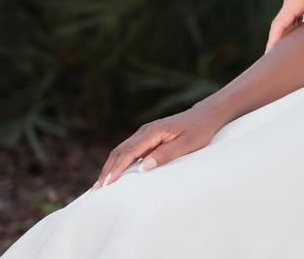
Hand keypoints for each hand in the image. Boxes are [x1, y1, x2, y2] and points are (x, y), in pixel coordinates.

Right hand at [94, 105, 224, 187]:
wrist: (206, 115)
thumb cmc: (199, 130)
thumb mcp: (188, 144)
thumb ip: (166, 154)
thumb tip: (143, 168)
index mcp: (152, 132)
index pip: (128, 152)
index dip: (116, 169)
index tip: (106, 184)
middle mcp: (145, 131)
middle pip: (120, 151)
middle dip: (107, 170)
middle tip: (97, 189)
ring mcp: (145, 133)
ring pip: (122, 150)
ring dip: (111, 166)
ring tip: (101, 184)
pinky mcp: (148, 137)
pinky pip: (129, 150)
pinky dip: (119, 162)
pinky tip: (116, 173)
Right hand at [265, 0, 303, 51]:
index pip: (279, 24)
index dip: (273, 40)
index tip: (269, 55)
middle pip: (280, 23)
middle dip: (276, 40)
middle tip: (273, 60)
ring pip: (287, 19)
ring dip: (284, 34)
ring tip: (283, 53)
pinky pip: (293, 15)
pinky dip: (292, 27)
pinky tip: (295, 38)